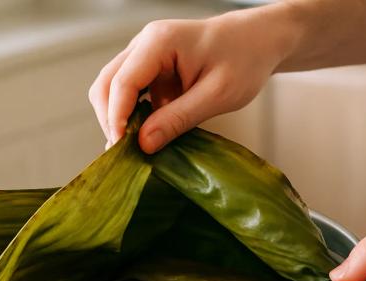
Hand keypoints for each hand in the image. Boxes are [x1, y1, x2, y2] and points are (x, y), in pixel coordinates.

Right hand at [88, 11, 286, 152]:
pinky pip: (130, 93)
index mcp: (159, 42)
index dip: (116, 119)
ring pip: (112, 89)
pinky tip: (146, 136)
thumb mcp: (217, 94)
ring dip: (118, 119)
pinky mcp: (151, 68)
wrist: (259, 40)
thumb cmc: (246, 59)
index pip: (122, 83)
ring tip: (134, 149)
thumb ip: (179, 119)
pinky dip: (133, 116)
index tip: (122, 150)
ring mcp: (145, 54)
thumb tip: (143, 144)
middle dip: (111, 120)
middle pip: (106, 84)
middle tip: (125, 154)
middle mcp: (144, 43)